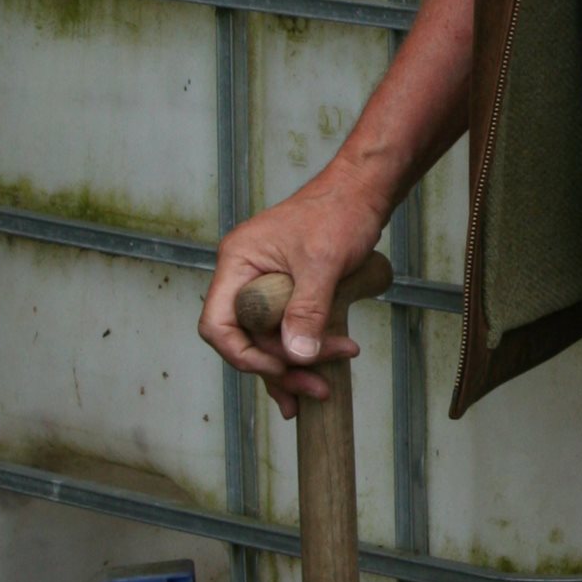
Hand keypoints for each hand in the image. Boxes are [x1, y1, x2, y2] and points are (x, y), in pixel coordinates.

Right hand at [198, 177, 387, 420]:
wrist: (364, 191)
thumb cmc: (340, 212)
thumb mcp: (324, 262)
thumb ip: (307, 308)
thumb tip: (296, 354)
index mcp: (238, 262)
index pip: (217, 324)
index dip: (243, 355)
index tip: (279, 369)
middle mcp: (244, 276)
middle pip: (246, 339)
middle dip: (280, 367)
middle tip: (317, 386)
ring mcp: (264, 284)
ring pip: (267, 340)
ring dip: (293, 367)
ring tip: (322, 390)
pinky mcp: (286, 291)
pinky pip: (284, 331)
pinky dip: (300, 354)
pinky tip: (314, 377)